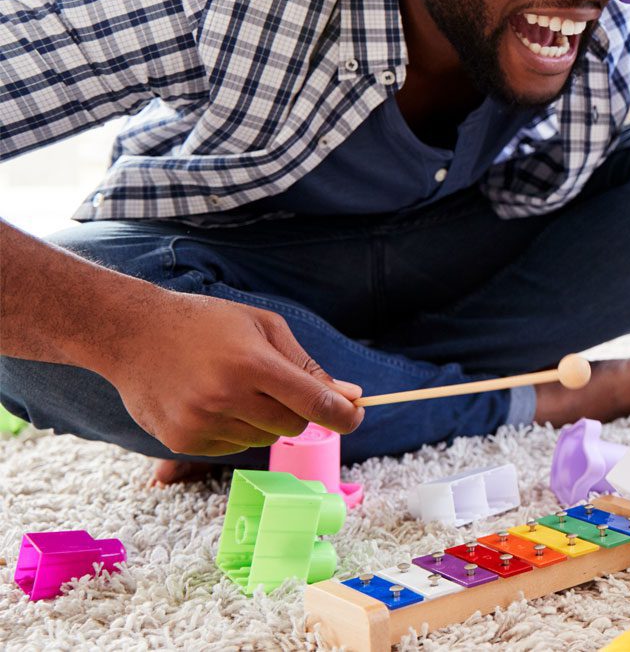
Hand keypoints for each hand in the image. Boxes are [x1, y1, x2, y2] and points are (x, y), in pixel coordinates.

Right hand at [96, 289, 363, 456]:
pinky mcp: (181, 441)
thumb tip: (350, 396)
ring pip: (262, 438)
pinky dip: (234, 429)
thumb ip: (306, 366)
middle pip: (293, 426)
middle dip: (297, 410)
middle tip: (275, 385)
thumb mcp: (263, 327)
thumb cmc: (206, 323)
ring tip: (232, 386)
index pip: (314, 404)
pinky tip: (210, 401)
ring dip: (262, 419)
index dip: (344, 415)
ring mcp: (201, 423)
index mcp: (252, 364)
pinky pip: (232, 447)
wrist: (132, 334)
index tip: (356, 415)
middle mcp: (226, 397)